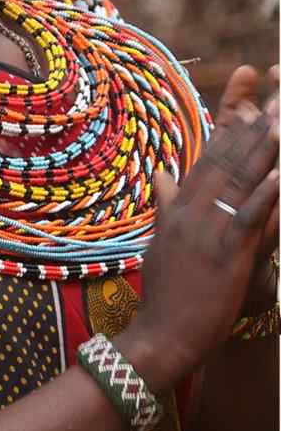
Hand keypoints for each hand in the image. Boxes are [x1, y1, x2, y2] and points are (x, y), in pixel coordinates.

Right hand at [131, 65, 279, 380]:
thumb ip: (165, 205)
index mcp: (178, 209)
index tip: (249, 94)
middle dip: (254, 125)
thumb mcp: (161, 244)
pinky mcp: (225, 253)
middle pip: (227, 159)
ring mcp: (206, 231)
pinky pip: (249, 217)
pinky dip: (267, 194)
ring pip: (240, 181)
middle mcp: (191, 213)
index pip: (207, 157)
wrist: (160, 337)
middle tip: (276, 93)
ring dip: (265, 149)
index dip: (229, 123)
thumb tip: (161, 174)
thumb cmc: (166, 295)